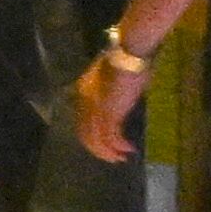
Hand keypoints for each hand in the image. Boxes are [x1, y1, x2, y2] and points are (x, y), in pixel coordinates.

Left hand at [70, 46, 148, 164]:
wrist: (128, 53)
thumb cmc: (125, 61)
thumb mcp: (111, 78)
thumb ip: (108, 92)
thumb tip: (117, 103)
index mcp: (83, 92)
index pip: (81, 122)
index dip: (91, 136)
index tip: (103, 144)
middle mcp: (85, 103)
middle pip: (86, 135)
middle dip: (99, 150)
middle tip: (112, 158)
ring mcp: (96, 109)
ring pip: (97, 139)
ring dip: (109, 152)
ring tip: (121, 158)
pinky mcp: (109, 112)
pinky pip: (111, 136)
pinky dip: (119, 145)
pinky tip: (128, 149)